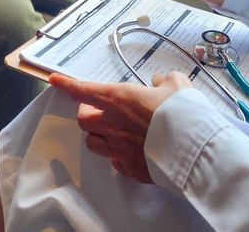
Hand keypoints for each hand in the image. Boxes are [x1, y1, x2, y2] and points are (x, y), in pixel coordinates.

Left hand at [49, 71, 191, 182]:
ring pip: (93, 143)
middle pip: (83, 121)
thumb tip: (161, 80)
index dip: (66, 84)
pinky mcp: (129, 168)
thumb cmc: (183, 113)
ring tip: (111, 132)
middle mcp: (113, 125)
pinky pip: (114, 162)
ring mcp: (119, 149)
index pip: (83, 91)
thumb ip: (165, 80)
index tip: (54, 80)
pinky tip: (129, 151)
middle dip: (87, 115)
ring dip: (98, 136)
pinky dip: (117, 155)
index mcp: (119, 99)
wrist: (194, 149)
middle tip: (99, 110)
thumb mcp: (178, 86)